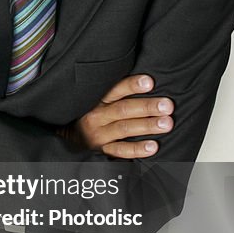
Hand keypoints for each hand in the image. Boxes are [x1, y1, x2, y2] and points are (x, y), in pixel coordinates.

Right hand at [58, 74, 173, 157]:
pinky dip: (137, 149)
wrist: (66, 139)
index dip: (132, 85)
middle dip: (147, 107)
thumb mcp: (94, 99)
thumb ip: (114, 92)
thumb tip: (147, 80)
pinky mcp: (101, 151)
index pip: (115, 90)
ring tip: (166, 123)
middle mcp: (97, 116)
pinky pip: (120, 151)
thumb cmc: (89, 115)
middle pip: (124, 109)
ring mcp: (99, 135)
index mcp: (96, 100)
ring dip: (147, 126)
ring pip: (124, 128)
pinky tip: (153, 147)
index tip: (150, 82)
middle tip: (167, 105)